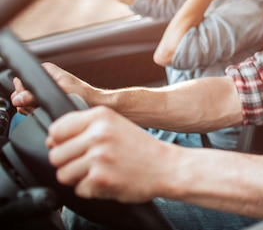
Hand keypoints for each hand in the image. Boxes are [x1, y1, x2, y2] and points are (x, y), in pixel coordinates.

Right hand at [11, 62, 93, 114]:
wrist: (93, 103)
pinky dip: (33, 112)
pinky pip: (29, 107)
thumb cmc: (83, 94)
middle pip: (19, 92)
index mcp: (45, 70)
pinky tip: (44, 112)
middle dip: (26, 101)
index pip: (20, 79)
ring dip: (29, 108)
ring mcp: (42, 91)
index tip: (31, 97)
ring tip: (45, 107)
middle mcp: (42, 79)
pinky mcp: (43, 101)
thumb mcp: (60, 92)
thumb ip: (37, 95)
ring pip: (23, 101)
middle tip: (40, 104)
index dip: (22, 91)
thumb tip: (18, 98)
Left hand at [47, 106, 172, 202]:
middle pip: (56, 155)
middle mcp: (98, 134)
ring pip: (63, 174)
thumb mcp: (116, 124)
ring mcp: (99, 156)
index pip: (57, 130)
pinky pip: (78, 189)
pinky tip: (109, 180)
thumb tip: (50, 139)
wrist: (167, 166)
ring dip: (78, 178)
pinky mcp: (100, 179)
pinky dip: (91, 189)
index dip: (60, 142)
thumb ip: (86, 126)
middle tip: (90, 163)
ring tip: (100, 171)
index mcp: (101, 116)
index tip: (73, 147)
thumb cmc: (140, 148)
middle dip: (68, 163)